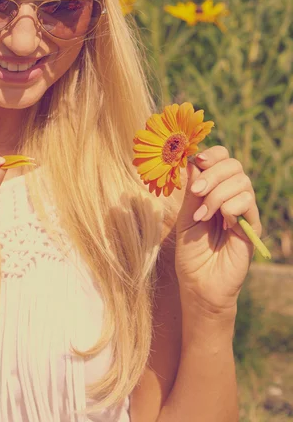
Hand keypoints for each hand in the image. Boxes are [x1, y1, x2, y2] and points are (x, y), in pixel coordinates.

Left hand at [174, 145, 261, 315]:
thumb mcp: (185, 216)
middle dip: (212, 174)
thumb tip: (193, 160)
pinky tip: (221, 223)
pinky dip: (230, 207)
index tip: (198, 161)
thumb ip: (193, 191)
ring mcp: (244, 210)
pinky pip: (247, 202)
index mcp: (214, 190)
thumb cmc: (190, 251)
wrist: (199, 283)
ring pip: (240, 181)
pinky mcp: (253, 226)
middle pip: (233, 165)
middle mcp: (231, 196)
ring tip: (203, 216)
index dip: (212, 155)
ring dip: (217, 194)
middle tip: (197, 194)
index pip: (222, 159)